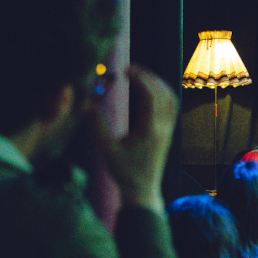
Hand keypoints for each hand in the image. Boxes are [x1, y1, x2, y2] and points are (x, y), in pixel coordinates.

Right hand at [91, 64, 177, 211]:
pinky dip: (163, 93)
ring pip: (170, 98)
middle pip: (162, 93)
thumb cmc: (124, 172)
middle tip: (130, 68)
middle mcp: (163, 127)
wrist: (142, 190)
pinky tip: (150, 90)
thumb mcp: (105, 149)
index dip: (139, 79)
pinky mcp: (169, 132)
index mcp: (150, 130)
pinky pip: (171, 106)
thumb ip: (96, 126)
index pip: (150, 96)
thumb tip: (86, 104)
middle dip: (148, 76)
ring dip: (157, 83)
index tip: (124, 70)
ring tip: (140, 75)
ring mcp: (169, 129)